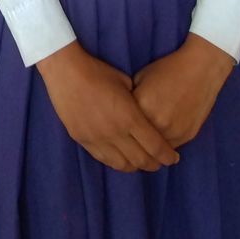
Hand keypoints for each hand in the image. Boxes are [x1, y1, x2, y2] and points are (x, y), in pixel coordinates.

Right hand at [37, 41, 179, 172]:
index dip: (167, 155)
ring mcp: (98, 139)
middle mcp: (115, 133)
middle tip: (160, 162)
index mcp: (130, 117)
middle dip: (155, 164)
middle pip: (141, 160)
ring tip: (141, 162)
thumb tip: (147, 113)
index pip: (155, 146)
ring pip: (122, 164)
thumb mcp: (126, 82)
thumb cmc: (99, 72)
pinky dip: (116, 162)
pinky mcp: (83, 140)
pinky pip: (103, 159)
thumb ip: (138, 102)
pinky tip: (121, 158)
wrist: (66, 72)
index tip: (173, 158)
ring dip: (135, 166)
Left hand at [132, 32, 234, 147]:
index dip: (121, 125)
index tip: (119, 125)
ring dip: (150, 146)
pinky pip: (170, 148)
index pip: (124, 125)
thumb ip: (131, 100)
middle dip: (134, 139)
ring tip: (145, 141)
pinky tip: (161, 137)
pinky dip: (164, 144)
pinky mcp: (187, 136)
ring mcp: (173, 132)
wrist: (200, 69)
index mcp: (141, 107)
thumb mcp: (141, 78)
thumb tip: (123, 115)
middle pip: (138, 140)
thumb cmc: (168, 69)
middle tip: (130, 138)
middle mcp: (157, 123)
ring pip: (155, 150)